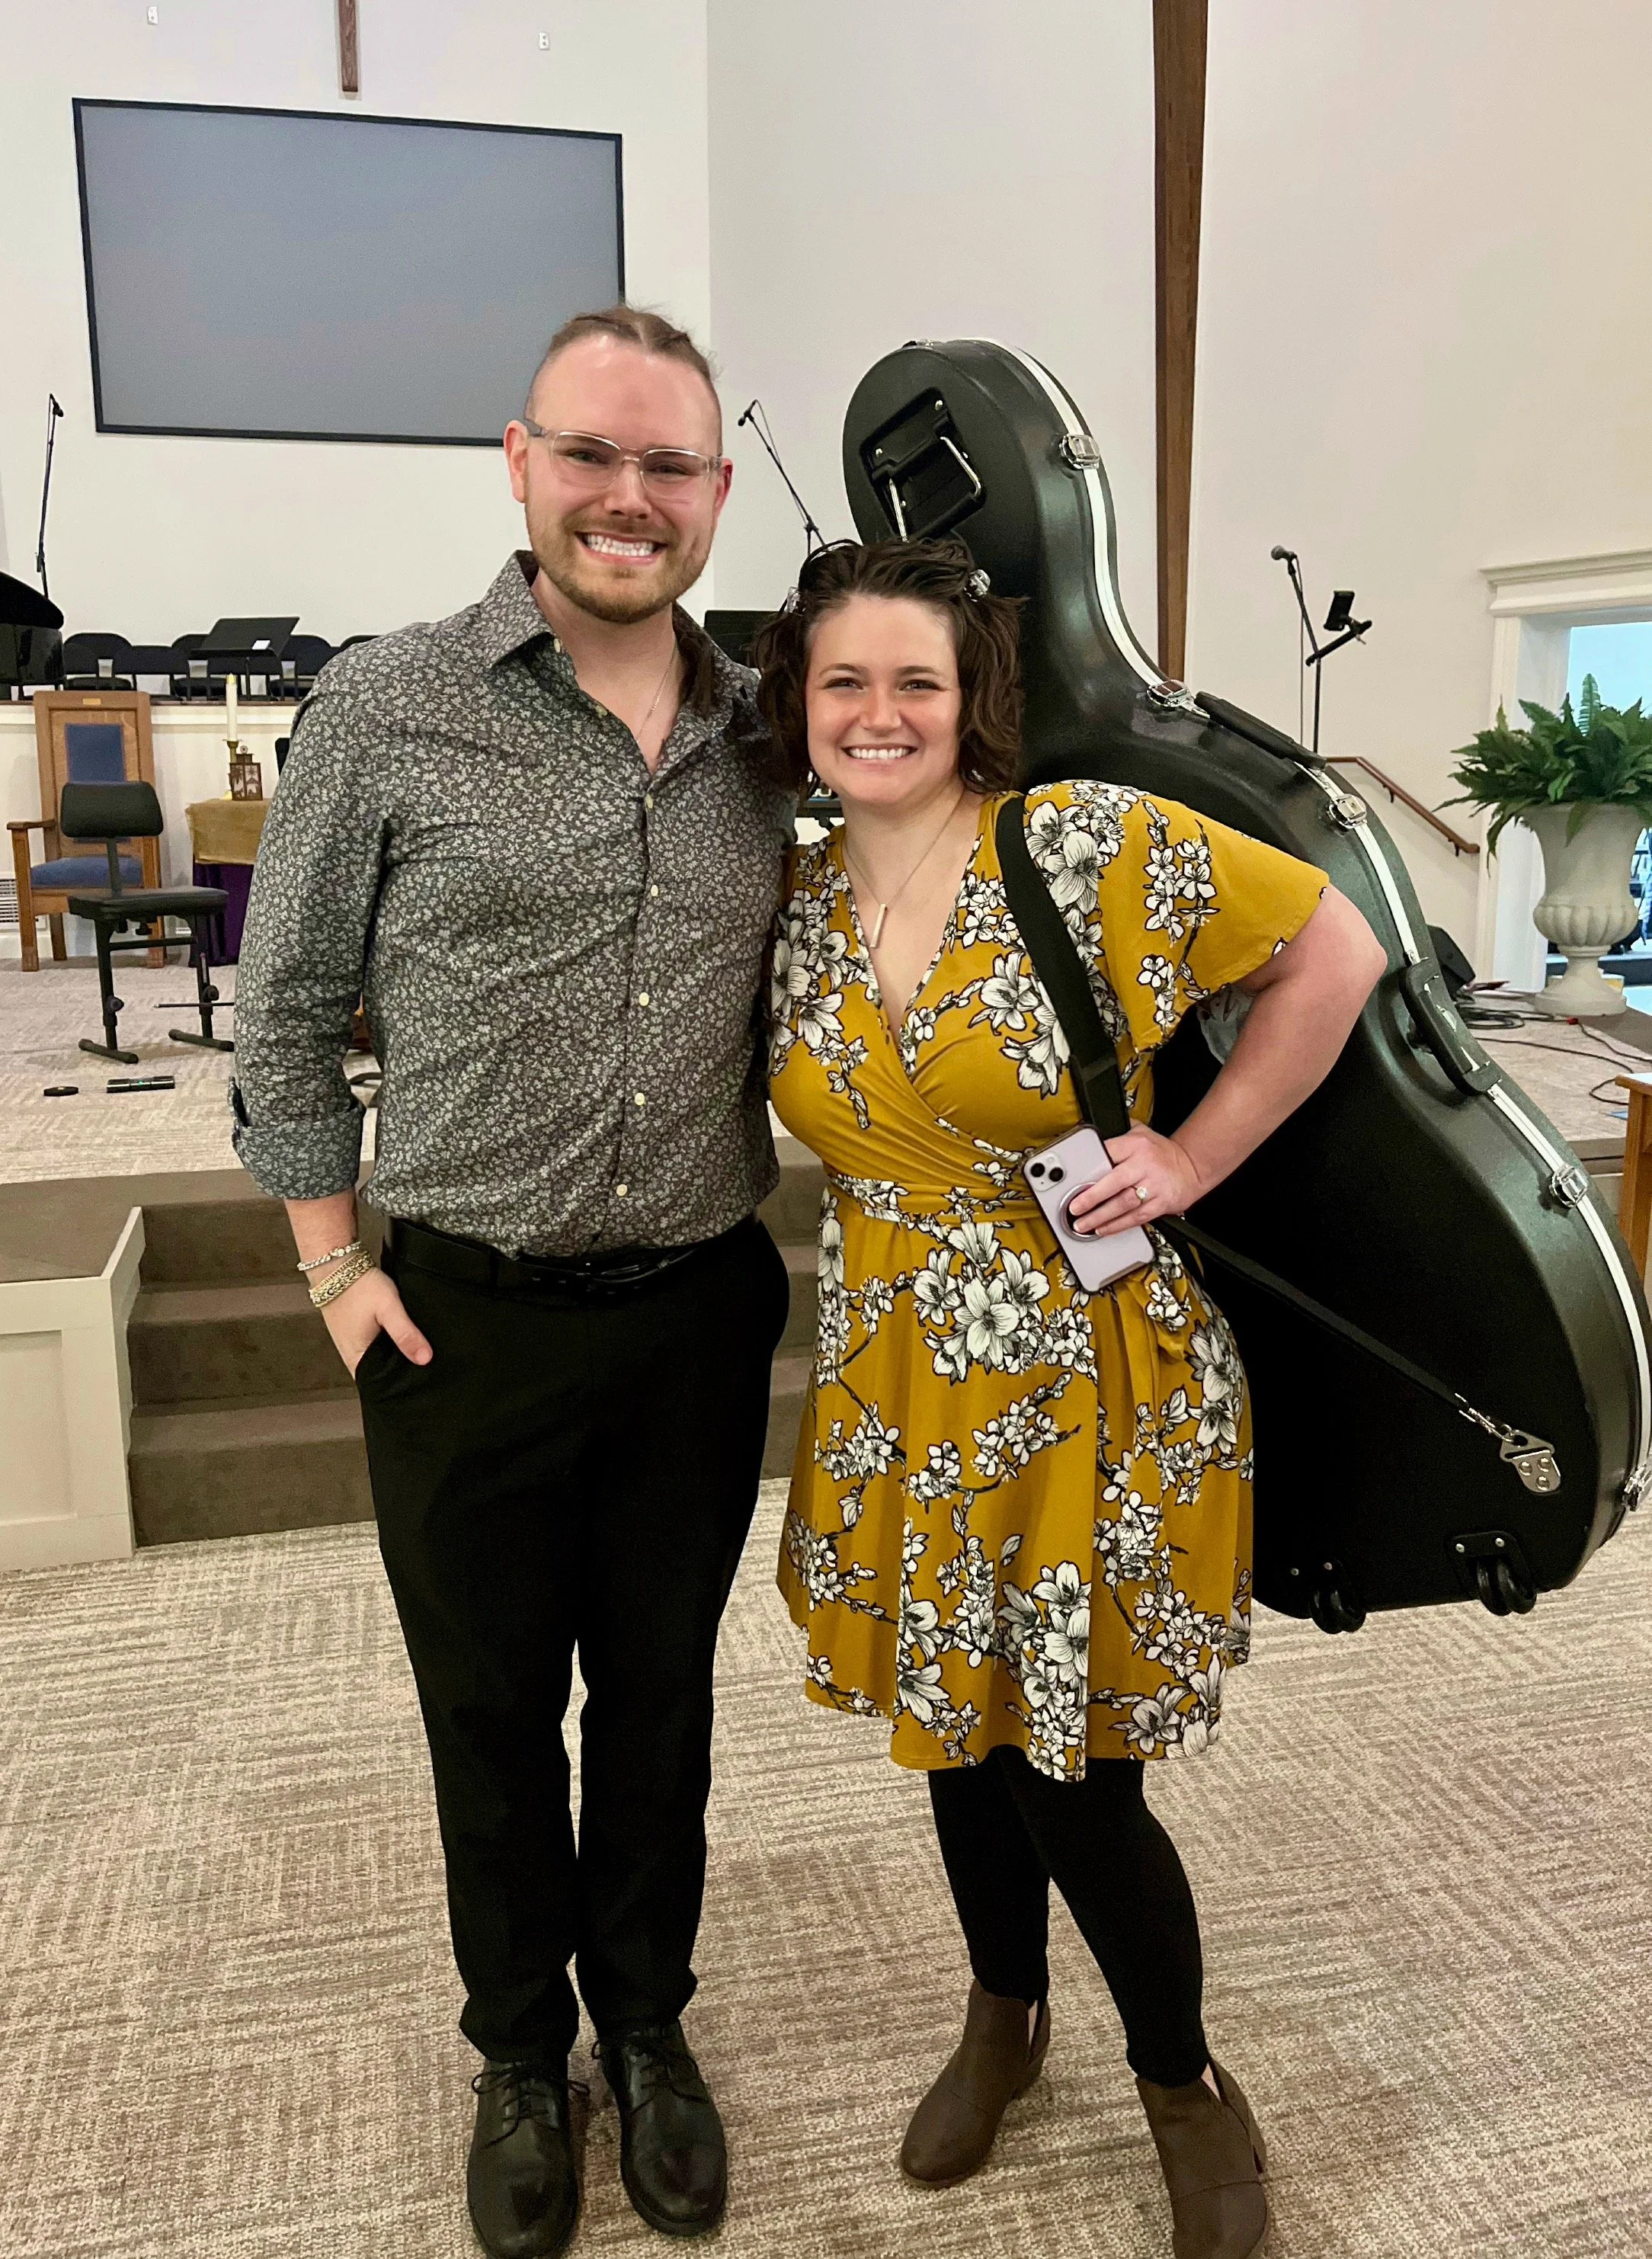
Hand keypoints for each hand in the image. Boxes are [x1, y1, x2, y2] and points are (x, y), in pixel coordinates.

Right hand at [318, 1266, 433, 1375]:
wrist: (335, 1266)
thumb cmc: (357, 1286)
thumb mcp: (388, 1309)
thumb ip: (406, 1334)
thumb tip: (425, 1358)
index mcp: (357, 1360)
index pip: (382, 1386)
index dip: (402, 1384)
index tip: (422, 1380)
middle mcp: (352, 1358)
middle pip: (382, 1374)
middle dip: (401, 1369)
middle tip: (424, 1363)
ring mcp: (351, 1346)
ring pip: (379, 1360)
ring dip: (395, 1355)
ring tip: (415, 1349)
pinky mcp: (354, 1335)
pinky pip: (375, 1347)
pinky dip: (387, 1343)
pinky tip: (399, 1335)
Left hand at [1064, 1126, 1204, 1236]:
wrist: (1192, 1167)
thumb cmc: (1162, 1152)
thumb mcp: (1141, 1132)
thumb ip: (1118, 1133)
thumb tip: (1093, 1133)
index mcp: (1136, 1145)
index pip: (1108, 1154)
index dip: (1090, 1168)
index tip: (1074, 1181)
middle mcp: (1145, 1165)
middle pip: (1114, 1182)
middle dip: (1091, 1198)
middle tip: (1075, 1208)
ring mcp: (1154, 1186)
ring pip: (1124, 1204)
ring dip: (1101, 1216)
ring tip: (1084, 1224)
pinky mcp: (1161, 1204)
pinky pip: (1136, 1218)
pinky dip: (1118, 1226)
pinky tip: (1104, 1229)